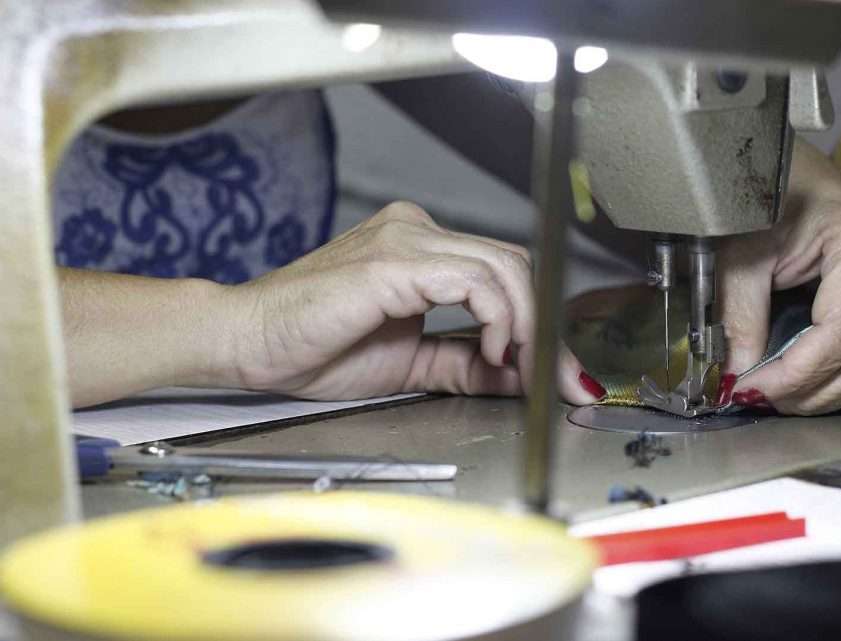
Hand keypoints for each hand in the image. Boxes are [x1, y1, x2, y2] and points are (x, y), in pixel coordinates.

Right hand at [220, 201, 603, 403]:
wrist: (247, 345)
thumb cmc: (313, 347)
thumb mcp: (411, 364)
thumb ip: (466, 364)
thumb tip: (521, 378)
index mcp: (421, 251)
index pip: (504, 274)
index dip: (540, 324)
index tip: (557, 374)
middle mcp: (418, 233)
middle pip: (515, 267)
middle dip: (546, 329)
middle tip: (552, 380)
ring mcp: (406, 240)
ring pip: (504, 268)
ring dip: (529, 327)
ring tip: (521, 370)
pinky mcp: (393, 261)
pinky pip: (472, 280)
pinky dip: (498, 316)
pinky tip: (493, 351)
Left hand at [716, 140, 840, 414]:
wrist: (800, 170)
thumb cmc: (770, 198)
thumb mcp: (743, 253)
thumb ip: (740, 317)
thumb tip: (739, 378)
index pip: (840, 336)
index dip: (794, 377)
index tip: (750, 391)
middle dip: (814, 393)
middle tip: (763, 401)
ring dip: (838, 393)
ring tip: (786, 394)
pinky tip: (825, 380)